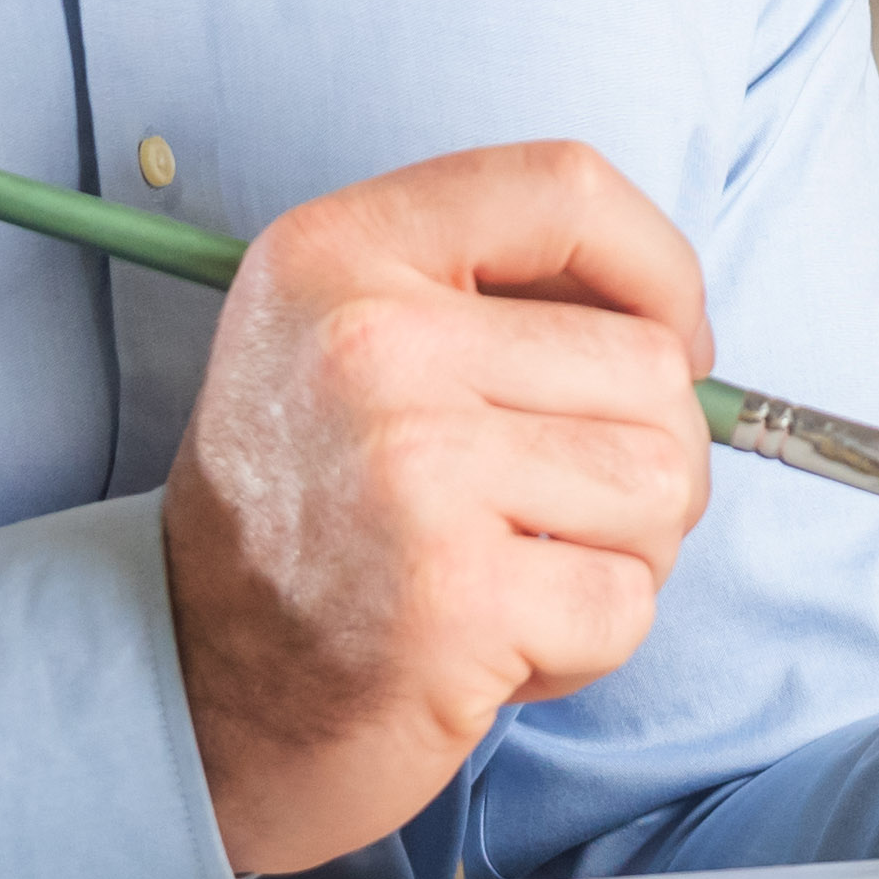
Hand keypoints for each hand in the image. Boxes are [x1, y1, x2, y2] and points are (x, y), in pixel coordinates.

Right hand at [159, 144, 715, 873]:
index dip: (659, 268)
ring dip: (624, 552)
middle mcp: (370, 343)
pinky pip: (625, 601)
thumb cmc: (309, 514)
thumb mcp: (346, 338)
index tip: (669, 342)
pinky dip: (586, 643)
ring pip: (658, 483)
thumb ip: (491, 292)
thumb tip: (684, 327)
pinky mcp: (454, 599)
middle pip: (647, 363)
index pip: (569, 188)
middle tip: (563, 512)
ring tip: (523, 574)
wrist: (194, 690)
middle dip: (651, 453)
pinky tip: (499, 644)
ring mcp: (412, 472)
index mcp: (341, 251)